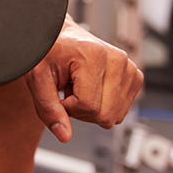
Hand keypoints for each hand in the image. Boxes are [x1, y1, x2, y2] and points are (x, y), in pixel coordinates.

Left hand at [24, 16, 143, 142]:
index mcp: (94, 55)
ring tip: (79, 85)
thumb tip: (64, 136)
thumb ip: (48, 108)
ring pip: (114, 117)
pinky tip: (92, 86)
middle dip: (81, 110)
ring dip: (92, 108)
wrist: (60, 36)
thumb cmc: (48, 52)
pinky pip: (121, 111)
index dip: (67, 107)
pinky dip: (104, 105)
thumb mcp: (38, 78)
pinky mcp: (134, 76)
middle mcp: (118, 59)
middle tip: (68, 88)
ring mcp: (129, 67)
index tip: (59, 89)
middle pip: (105, 116)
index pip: (88, 107)